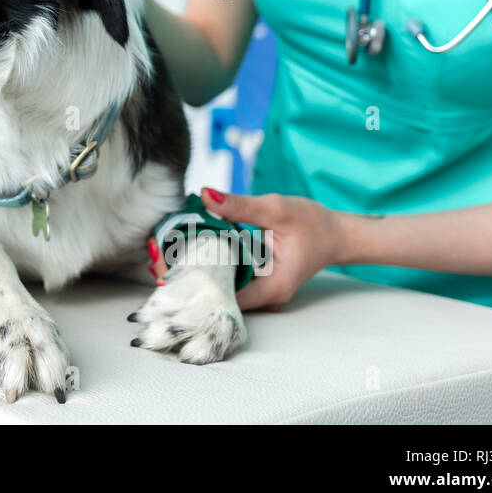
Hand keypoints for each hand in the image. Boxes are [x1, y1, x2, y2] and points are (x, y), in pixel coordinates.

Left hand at [149, 187, 345, 311]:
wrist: (335, 234)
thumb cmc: (313, 224)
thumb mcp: (277, 209)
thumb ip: (241, 206)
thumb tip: (205, 195)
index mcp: (269, 288)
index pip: (220, 297)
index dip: (191, 282)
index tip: (165, 264)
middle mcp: (261, 297)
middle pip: (213, 294)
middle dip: (184, 275)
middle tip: (156, 252)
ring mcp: (256, 291)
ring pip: (215, 286)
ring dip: (191, 268)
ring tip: (162, 248)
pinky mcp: (250, 280)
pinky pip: (222, 276)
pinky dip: (205, 262)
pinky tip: (184, 246)